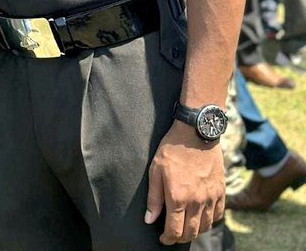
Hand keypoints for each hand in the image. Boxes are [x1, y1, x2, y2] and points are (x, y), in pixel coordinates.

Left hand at [145, 122, 223, 244]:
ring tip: (186, 226)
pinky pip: (218, 214)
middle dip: (180, 237)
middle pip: (191, 232)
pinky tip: (202, 216)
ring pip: (205, 226)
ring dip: (195, 231)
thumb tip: (150, 219)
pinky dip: (210, 220)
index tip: (163, 238)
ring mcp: (211, 196)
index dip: (168, 239)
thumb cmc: (172, 149)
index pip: (174, 230)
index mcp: (178, 197)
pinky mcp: (221, 190)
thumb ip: (154, 198)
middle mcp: (197, 201)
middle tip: (173, 234)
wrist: (196, 131)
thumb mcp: (156, 170)